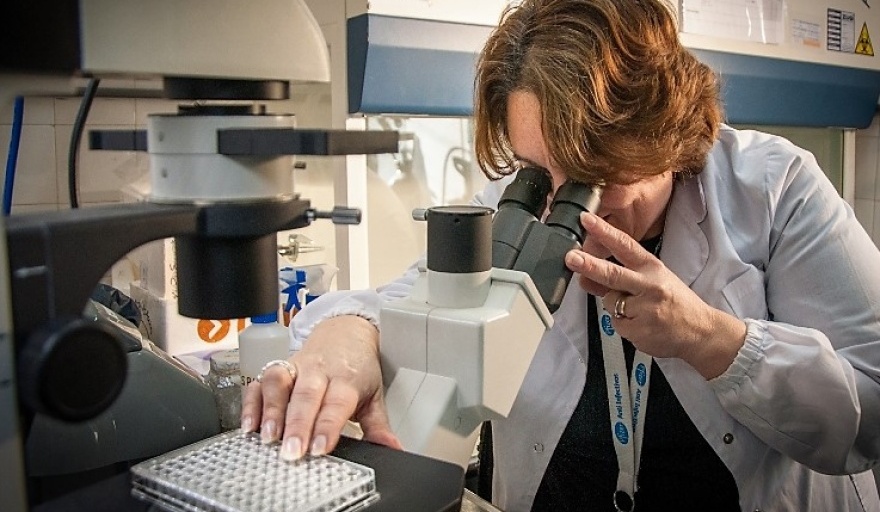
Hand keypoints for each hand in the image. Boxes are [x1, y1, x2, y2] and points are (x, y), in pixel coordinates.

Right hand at [240, 315, 401, 460]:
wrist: (347, 331)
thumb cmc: (358, 367)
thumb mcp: (374, 395)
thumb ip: (378, 426)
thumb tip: (392, 449)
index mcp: (346, 378)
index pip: (336, 403)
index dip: (326, 426)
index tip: (319, 449)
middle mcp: (319, 371)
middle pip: (306, 395)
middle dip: (297, 425)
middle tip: (291, 451)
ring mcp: (295, 367)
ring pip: (279, 383)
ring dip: (271, 411)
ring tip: (268, 438)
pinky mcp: (277, 367)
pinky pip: (259, 382)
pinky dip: (251, 402)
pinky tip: (249, 424)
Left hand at [564, 212, 745, 378]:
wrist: (700, 331)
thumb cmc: (675, 303)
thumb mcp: (652, 282)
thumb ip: (619, 279)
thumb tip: (585, 276)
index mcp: (652, 268)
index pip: (625, 245)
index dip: (604, 232)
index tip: (586, 220)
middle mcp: (649, 285)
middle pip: (613, 274)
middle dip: (590, 265)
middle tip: (571, 258)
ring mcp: (646, 308)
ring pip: (610, 303)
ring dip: (616, 308)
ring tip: (639, 312)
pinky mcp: (641, 329)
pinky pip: (617, 324)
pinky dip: (624, 326)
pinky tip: (642, 325)